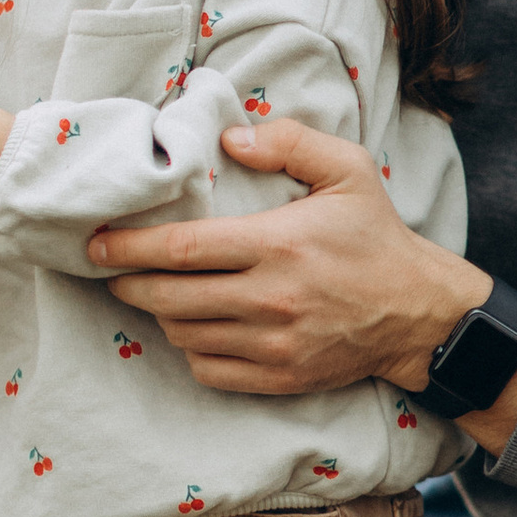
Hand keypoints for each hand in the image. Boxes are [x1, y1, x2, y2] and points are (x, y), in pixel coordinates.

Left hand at [91, 114, 516, 444]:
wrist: (420, 314)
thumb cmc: (377, 238)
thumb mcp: (349, 171)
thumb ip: (291, 142)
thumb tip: (230, 139)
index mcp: (279, 244)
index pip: (182, 249)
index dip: (129, 248)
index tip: (97, 244)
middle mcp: (271, 299)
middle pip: (169, 298)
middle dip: (129, 284)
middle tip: (112, 270)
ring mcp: (274, 344)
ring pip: (184, 335)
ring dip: (160, 315)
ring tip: (157, 294)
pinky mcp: (280, 377)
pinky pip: (210, 369)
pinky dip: (191, 350)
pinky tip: (195, 328)